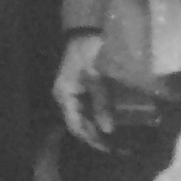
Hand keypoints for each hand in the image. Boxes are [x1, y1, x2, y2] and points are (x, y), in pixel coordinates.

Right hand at [54, 32, 116, 152]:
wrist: (85, 31)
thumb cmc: (87, 53)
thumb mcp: (96, 78)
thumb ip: (102, 103)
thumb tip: (108, 130)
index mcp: (64, 96)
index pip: (75, 126)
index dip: (91, 139)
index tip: (108, 149)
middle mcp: (66, 97)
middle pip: (79, 123)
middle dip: (95, 136)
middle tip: (116, 147)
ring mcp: (73, 93)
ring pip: (84, 117)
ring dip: (98, 127)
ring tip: (115, 138)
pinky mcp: (82, 88)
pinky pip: (89, 107)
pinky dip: (99, 115)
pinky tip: (111, 120)